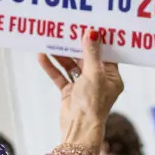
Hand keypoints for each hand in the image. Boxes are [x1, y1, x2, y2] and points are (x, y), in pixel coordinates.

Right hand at [38, 30, 123, 148]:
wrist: (79, 128)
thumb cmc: (92, 102)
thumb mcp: (94, 74)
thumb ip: (91, 53)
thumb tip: (92, 33)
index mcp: (112, 78)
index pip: (105, 55)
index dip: (97, 41)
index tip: (88, 26)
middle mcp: (98, 81)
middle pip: (86, 58)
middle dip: (75, 46)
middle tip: (66, 30)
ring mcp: (83, 86)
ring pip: (71, 66)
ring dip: (61, 55)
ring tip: (51, 40)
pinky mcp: (69, 92)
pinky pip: (60, 76)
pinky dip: (52, 66)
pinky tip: (42, 55)